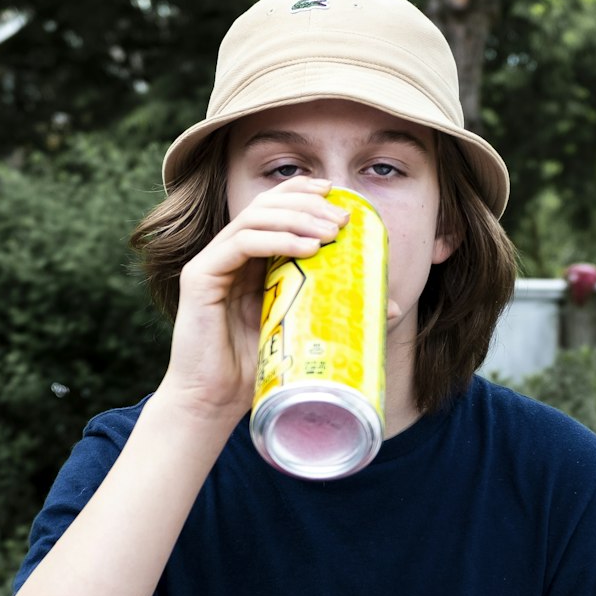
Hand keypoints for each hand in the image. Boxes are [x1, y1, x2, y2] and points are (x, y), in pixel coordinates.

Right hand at [159, 177, 348, 422]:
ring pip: (254, 218)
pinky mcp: (200, 276)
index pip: (273, 208)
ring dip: (297, 218)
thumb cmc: (256, 369)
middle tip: (342, 220)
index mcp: (250, 259)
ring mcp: (212, 262)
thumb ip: (340, 312)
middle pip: (266, 206)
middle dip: (307, 206)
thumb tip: (395, 306)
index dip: (302, 193)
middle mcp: (228, 254)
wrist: (214, 402)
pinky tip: (308, 249)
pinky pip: (241, 243)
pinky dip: (277, 240)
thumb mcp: (305, 331)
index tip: (337, 195)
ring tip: (331, 233)